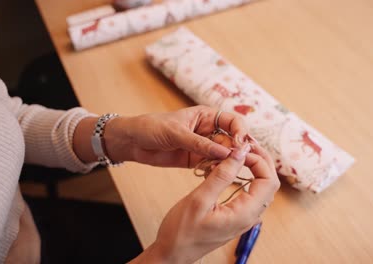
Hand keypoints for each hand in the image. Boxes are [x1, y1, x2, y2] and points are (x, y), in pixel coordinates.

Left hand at [105, 105, 248, 166]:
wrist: (132, 142)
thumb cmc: (152, 127)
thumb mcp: (176, 133)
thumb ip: (200, 144)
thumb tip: (225, 152)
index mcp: (206, 115)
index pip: (233, 121)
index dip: (241, 131)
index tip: (240, 144)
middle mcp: (209, 130)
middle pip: (232, 139)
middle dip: (236, 150)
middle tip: (237, 161)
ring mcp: (204, 146)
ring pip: (224, 154)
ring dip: (227, 162)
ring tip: (225, 170)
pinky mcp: (197, 160)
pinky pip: (212, 165)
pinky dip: (216, 170)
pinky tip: (215, 175)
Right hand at [131, 142, 279, 263]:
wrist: (172, 253)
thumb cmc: (181, 231)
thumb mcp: (200, 199)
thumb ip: (222, 175)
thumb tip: (240, 152)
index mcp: (245, 214)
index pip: (268, 181)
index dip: (259, 160)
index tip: (240, 149)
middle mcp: (250, 216)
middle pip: (269, 182)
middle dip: (260, 160)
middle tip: (243, 144)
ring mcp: (245, 217)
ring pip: (261, 187)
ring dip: (254, 167)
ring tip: (239, 152)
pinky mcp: (238, 215)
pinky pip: (251, 192)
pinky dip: (247, 176)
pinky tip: (232, 167)